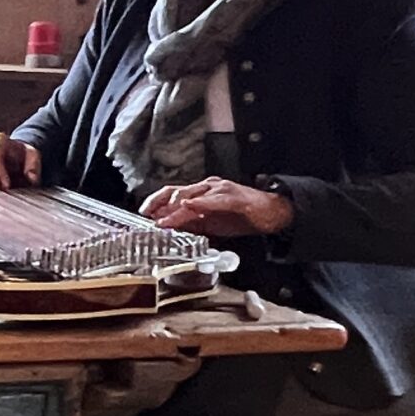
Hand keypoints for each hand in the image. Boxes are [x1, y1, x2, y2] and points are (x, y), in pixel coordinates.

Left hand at [139, 177, 294, 237]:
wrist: (270, 213)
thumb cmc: (242, 216)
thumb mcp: (210, 223)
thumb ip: (190, 223)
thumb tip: (169, 228)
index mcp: (200, 193)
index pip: (171, 193)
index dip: (155, 202)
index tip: (144, 213)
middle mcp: (207, 187)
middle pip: (176, 191)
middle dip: (159, 203)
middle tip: (149, 216)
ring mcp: (220, 190)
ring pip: (191, 194)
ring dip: (175, 208)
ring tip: (165, 220)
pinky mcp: (233, 197)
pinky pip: (213, 200)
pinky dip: (199, 203)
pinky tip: (189, 206)